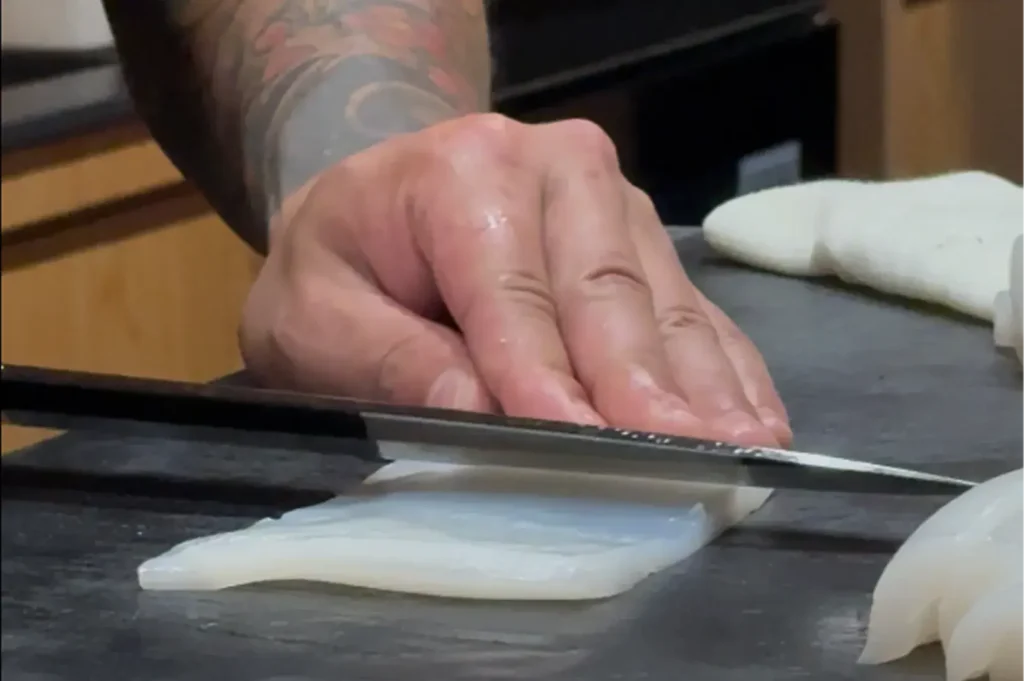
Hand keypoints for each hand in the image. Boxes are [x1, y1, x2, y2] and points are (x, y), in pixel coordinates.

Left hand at [239, 114, 791, 446]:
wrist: (376, 200)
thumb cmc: (342, 261)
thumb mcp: (316, 313)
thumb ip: (388, 358)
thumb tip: (479, 412)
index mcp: (462, 174)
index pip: (512, 291)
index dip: (546, 377)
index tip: (584, 447)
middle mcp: (554, 168)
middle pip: (607, 290)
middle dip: (643, 386)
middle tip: (686, 461)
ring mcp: (611, 200)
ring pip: (664, 300)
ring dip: (703, 383)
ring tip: (745, 451)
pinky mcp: (642, 238)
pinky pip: (693, 304)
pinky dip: (724, 365)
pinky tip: (754, 415)